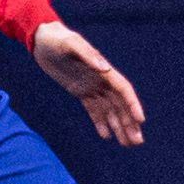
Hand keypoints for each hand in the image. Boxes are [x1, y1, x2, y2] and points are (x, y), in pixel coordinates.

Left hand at [33, 21, 144, 145]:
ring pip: (109, 110)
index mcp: (102, 69)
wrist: (42, 39)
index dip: (133, 105)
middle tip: (137, 142)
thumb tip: (105, 68)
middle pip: (120, 105)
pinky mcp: (79, 91)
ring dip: (119, 126)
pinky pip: (93, 110)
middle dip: (130, 123)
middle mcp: (100, 79)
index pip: (123, 90)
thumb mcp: (70, 45)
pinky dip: (100, 123)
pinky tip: (107, 136)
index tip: (140, 121)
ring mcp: (91, 86)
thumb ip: (87, 55)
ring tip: (127, 144)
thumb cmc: (57, 39)